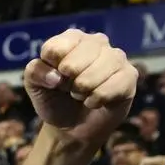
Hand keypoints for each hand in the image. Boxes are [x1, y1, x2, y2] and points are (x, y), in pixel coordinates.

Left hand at [24, 30, 135, 144]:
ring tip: (82, 94)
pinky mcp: (129, 75)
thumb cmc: (54, 99)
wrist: (73, 126)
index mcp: (72, 38)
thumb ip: (35, 72)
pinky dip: (96, 100)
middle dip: (66, 84)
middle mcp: (97, 41)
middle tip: (70, 88)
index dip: (50, 70)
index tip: (53, 78)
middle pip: (72, 64)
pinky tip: (95, 101)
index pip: (54, 49)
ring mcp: (116, 56)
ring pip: (92, 76)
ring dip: (81, 93)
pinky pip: (108, 88)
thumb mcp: (34, 85)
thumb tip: (55, 76)